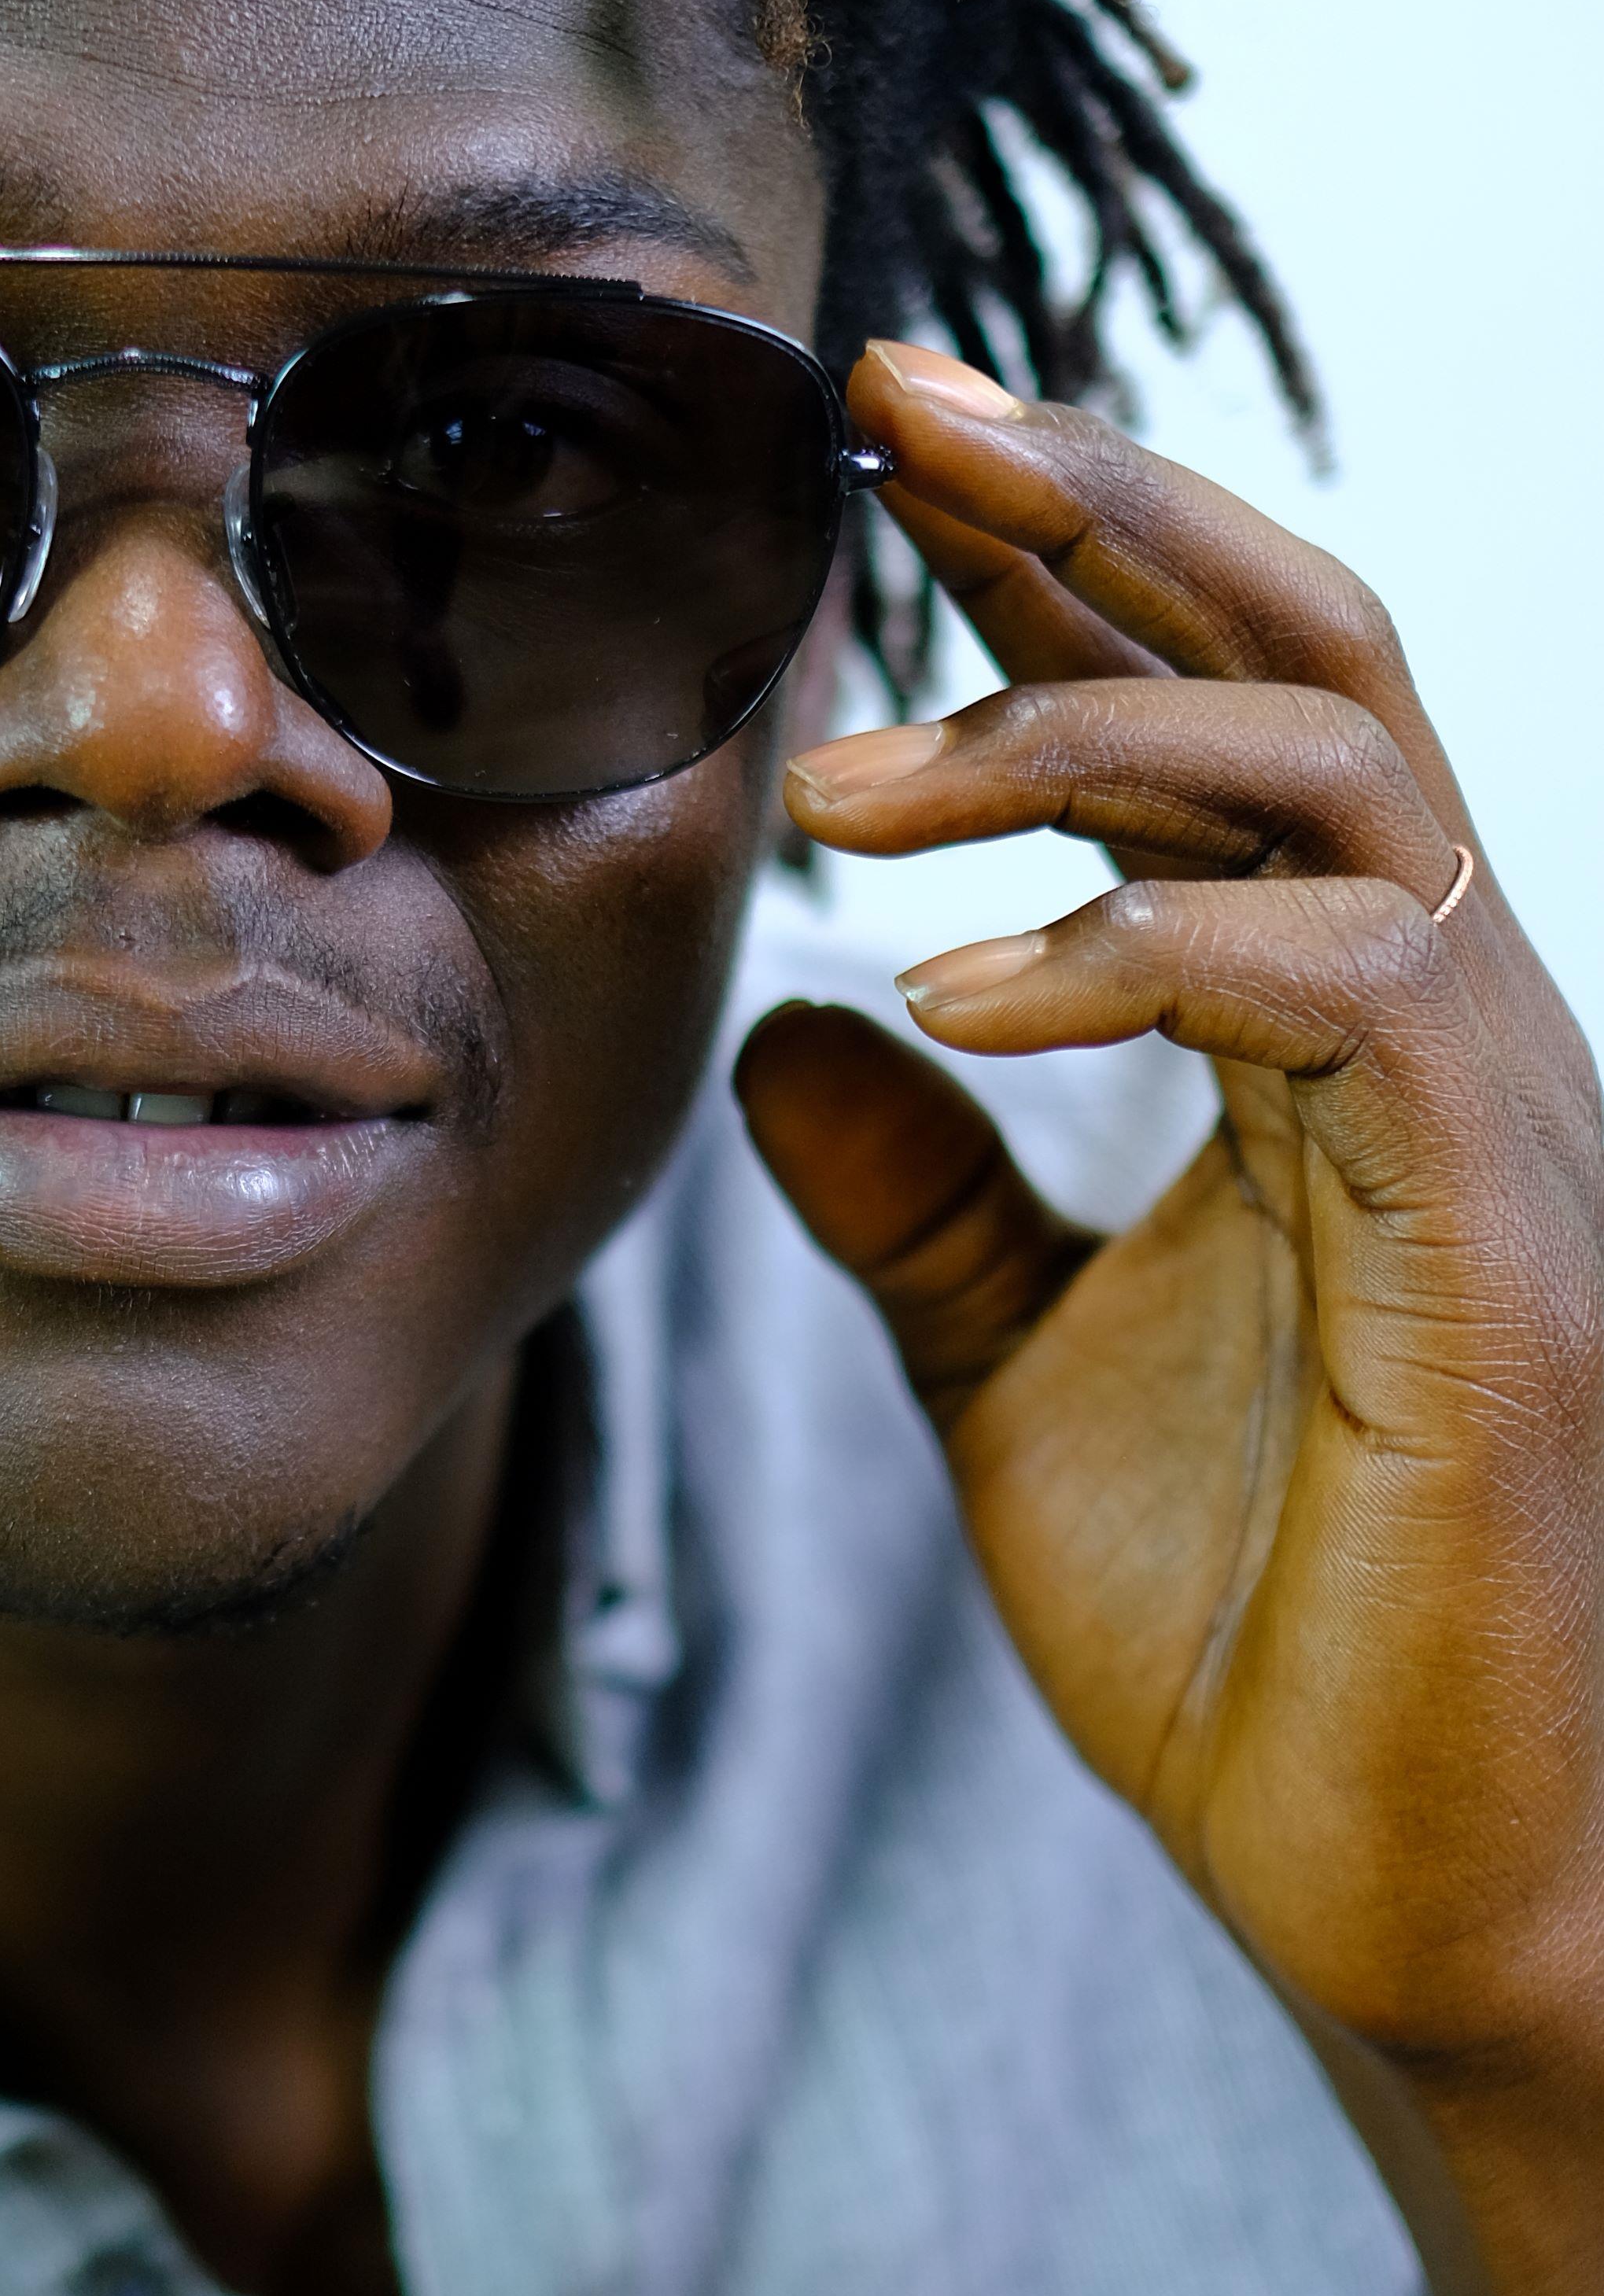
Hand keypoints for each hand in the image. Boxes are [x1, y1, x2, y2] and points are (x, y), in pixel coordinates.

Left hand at [735, 339, 1603, 2113]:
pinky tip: (961, 993)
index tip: (878, 433)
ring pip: (1337, 775)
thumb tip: (791, 1026)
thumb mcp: (1019, 1375)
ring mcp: (1495, 1120)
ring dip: (1074, 735)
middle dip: (1104, 504)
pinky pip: (1349, 990)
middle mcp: (1444, 1025)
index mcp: (1337, 1036)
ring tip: (835, 791)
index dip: (1060, 556)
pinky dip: (1145, 954)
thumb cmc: (1260, 1636)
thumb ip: (927, 1201)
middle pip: (1310, 652)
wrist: (1409, 1890)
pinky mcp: (1504, 1247)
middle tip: (890, 406)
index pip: (1213, 714)